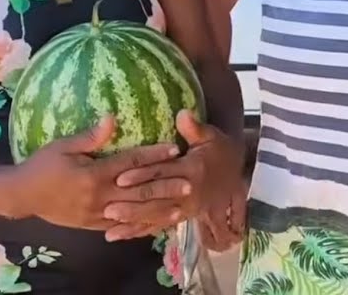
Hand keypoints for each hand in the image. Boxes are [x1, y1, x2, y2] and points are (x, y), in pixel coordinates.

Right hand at [10, 116, 180, 230]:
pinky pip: (120, 227)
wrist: (21, 195)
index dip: (154, 155)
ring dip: (158, 211)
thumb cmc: (41, 166)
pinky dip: (139, 226)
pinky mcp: (92, 225)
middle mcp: (99, 196)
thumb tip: (112, 118)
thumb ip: (90, 137)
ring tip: (180, 210)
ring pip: (133, 213)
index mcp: (94, 174)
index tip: (175, 149)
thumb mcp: (62, 146)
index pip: (131, 163)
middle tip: (190, 184)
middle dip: (165, 188)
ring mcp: (96, 213)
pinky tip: (155, 225)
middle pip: (139, 192)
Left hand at [104, 111, 245, 241]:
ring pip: (156, 216)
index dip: (142, 175)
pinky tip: (121, 235)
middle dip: (133, 205)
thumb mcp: (212, 136)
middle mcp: (189, 191)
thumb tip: (182, 113)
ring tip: (111, 227)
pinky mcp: (182, 217)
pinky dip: (140, 232)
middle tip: (109, 208)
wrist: (238, 174)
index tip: (120, 178)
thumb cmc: (220, 151)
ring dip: (134, 222)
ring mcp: (186, 208)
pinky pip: (159, 226)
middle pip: (157, 198)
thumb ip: (195, 127)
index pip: (163, 172)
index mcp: (192, 169)